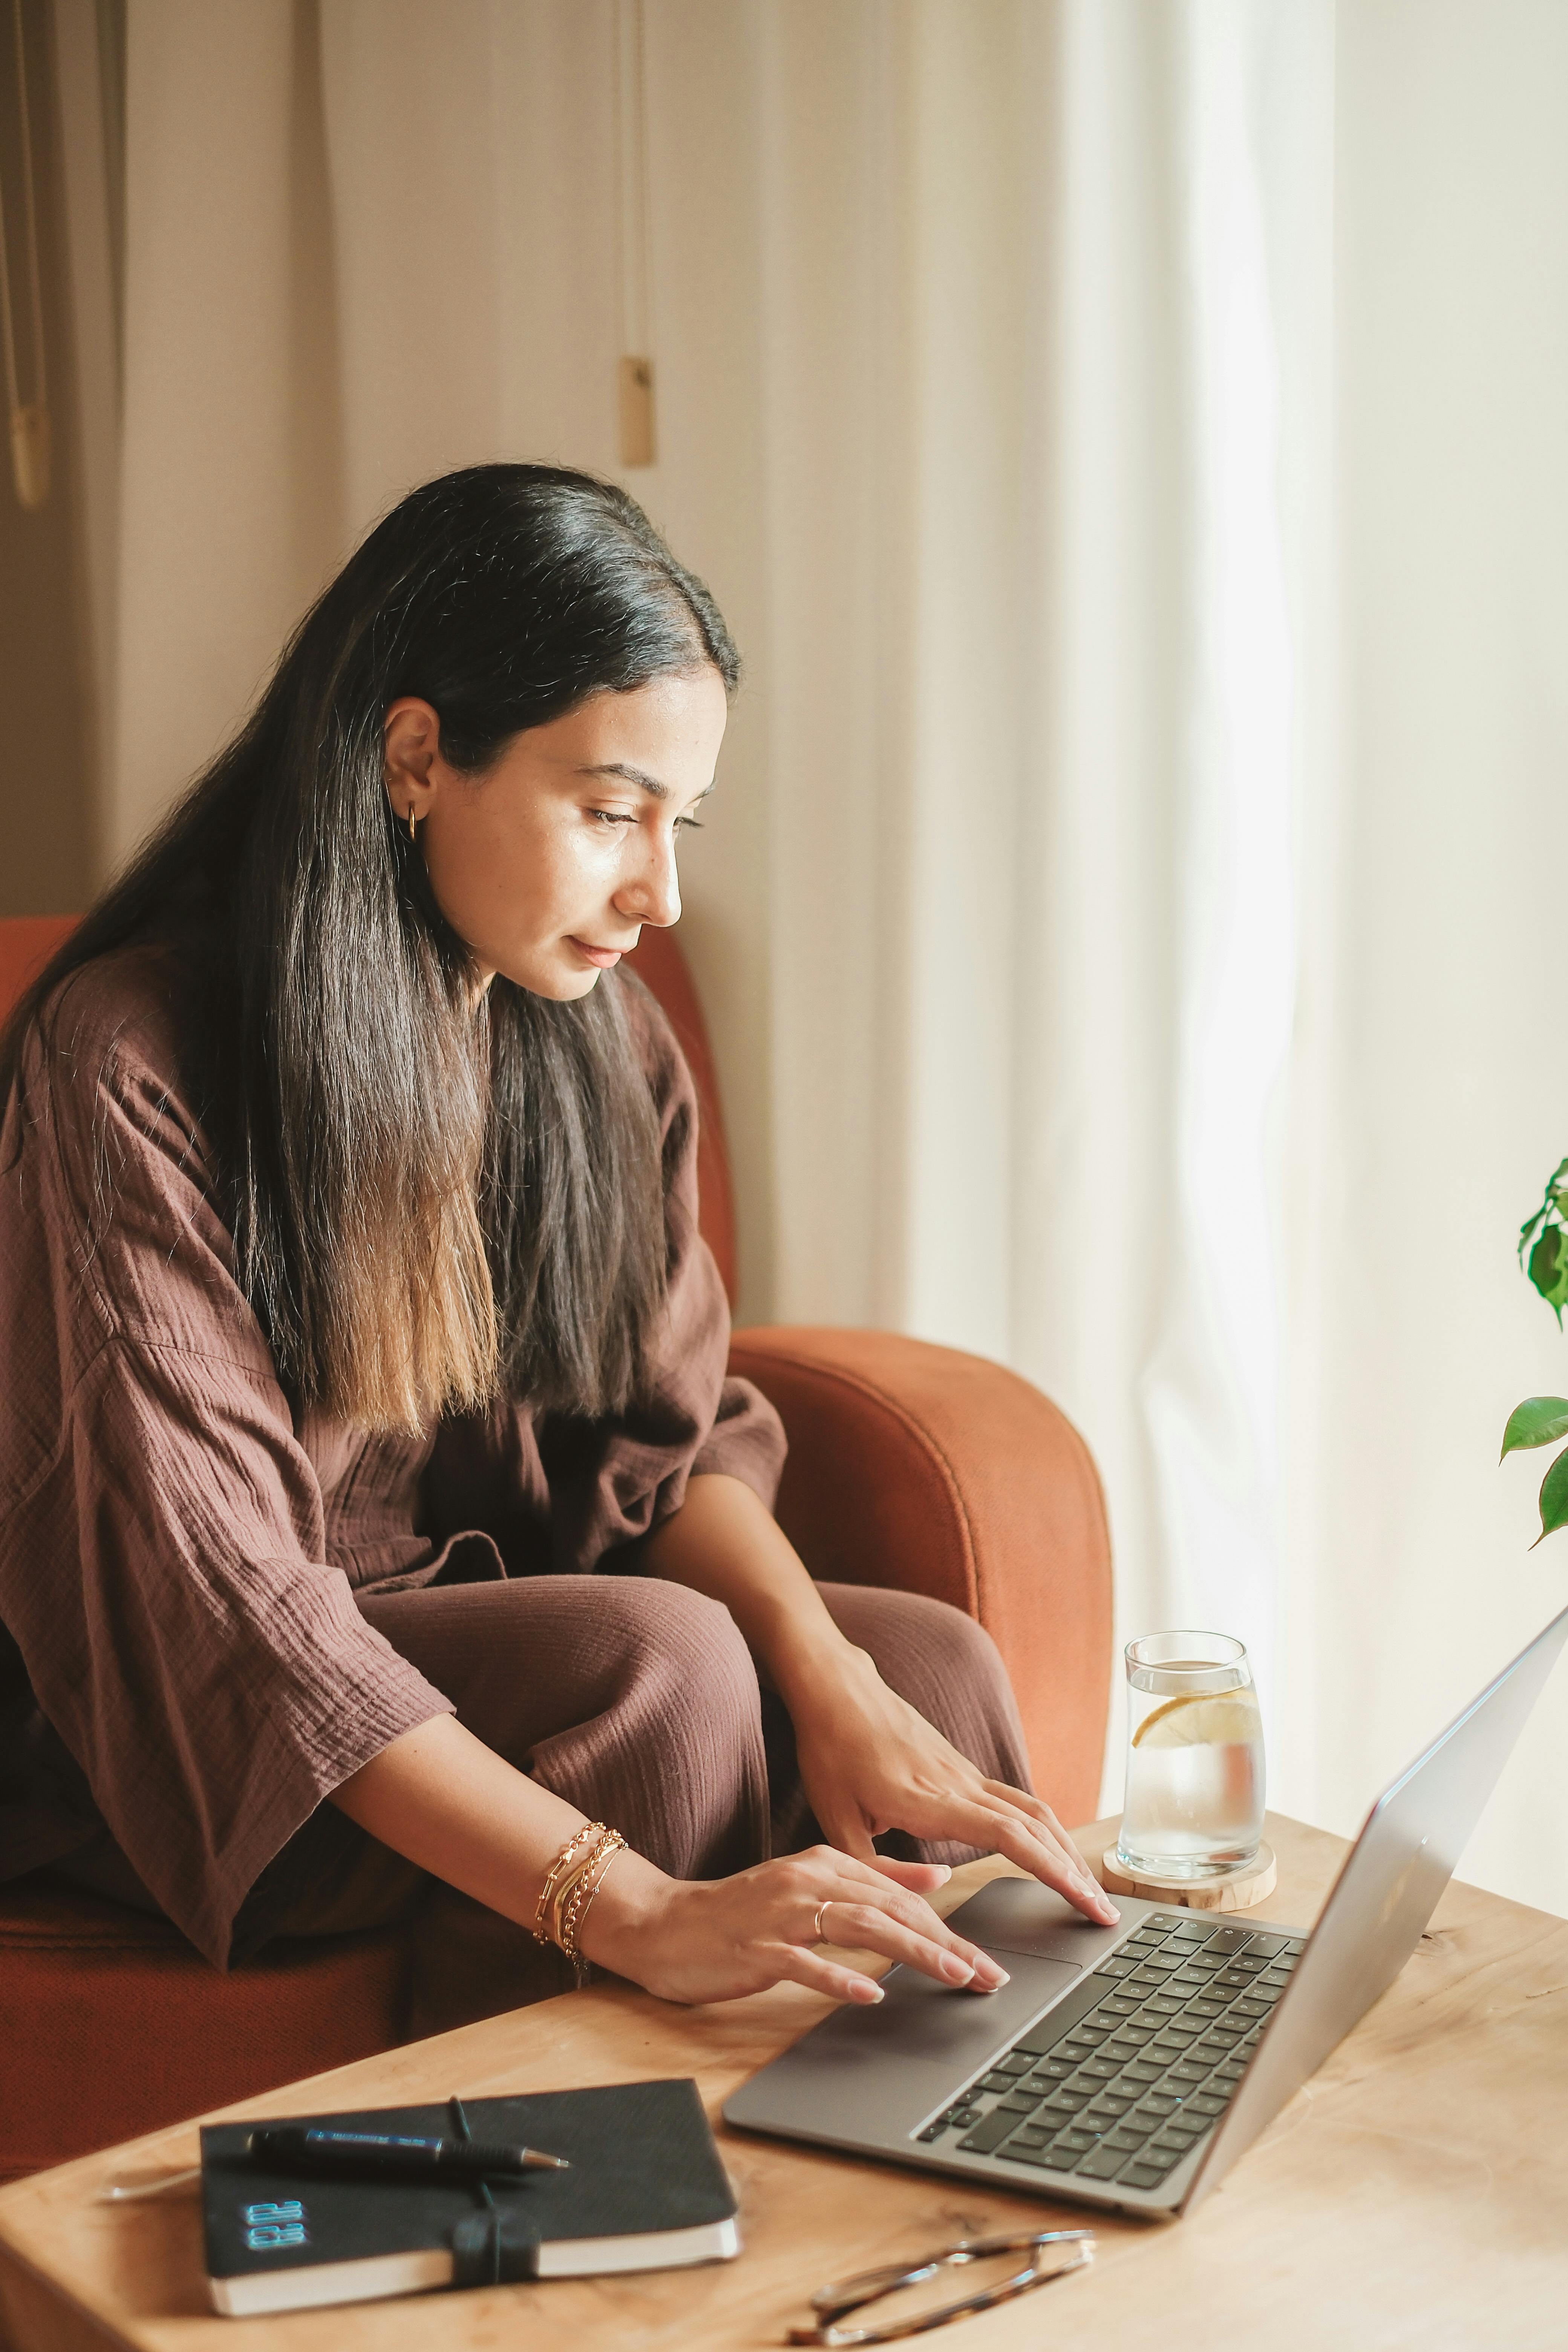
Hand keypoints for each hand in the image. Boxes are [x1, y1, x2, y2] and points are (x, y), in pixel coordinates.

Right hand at [580, 1845, 1013, 2006]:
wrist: (661, 1922)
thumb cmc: (739, 1912)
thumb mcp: (810, 1885)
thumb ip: (874, 1879)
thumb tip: (938, 1880)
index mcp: (824, 1865)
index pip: (900, 1896)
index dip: (948, 1926)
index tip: (986, 1959)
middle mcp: (807, 1882)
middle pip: (890, 1910)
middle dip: (945, 1943)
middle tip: (987, 1976)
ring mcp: (780, 1915)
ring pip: (859, 1928)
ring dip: (911, 1953)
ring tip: (952, 1975)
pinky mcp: (755, 1948)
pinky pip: (803, 1963)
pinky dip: (838, 1976)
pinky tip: (869, 1993)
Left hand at [784, 1644, 1118, 1926]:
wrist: (837, 1689)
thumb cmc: (831, 1751)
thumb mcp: (836, 1822)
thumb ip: (881, 1869)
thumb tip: (939, 1887)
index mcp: (929, 1800)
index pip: (1009, 1837)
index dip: (1052, 1871)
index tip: (1083, 1900)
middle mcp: (959, 1783)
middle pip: (1036, 1827)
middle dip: (1075, 1871)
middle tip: (1104, 1911)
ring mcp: (965, 1772)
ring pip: (1033, 1810)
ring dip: (1065, 1849)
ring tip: (1087, 1888)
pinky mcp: (962, 1768)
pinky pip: (1015, 1799)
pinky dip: (1043, 1828)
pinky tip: (1052, 1852)